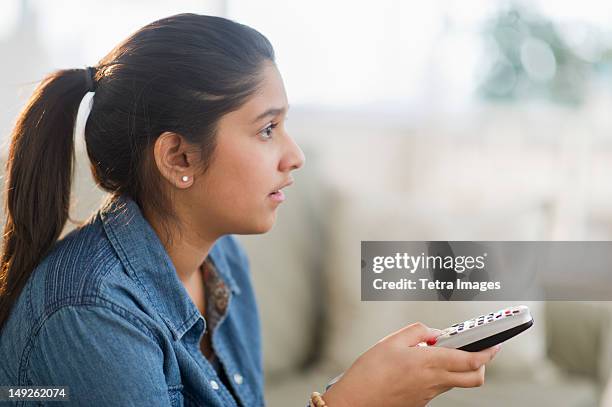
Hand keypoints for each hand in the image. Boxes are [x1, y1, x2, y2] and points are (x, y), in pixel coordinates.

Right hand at [322, 322, 499, 406]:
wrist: (355, 401)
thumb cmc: (369, 372)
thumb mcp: (392, 341)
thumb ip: (418, 332)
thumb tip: (434, 333)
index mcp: (429, 363)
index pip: (471, 360)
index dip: (487, 351)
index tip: (494, 343)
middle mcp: (434, 381)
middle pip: (473, 378)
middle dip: (482, 365)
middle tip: (479, 350)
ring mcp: (429, 394)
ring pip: (456, 382)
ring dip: (458, 369)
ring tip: (444, 353)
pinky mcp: (420, 401)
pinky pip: (438, 387)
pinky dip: (439, 375)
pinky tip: (423, 366)